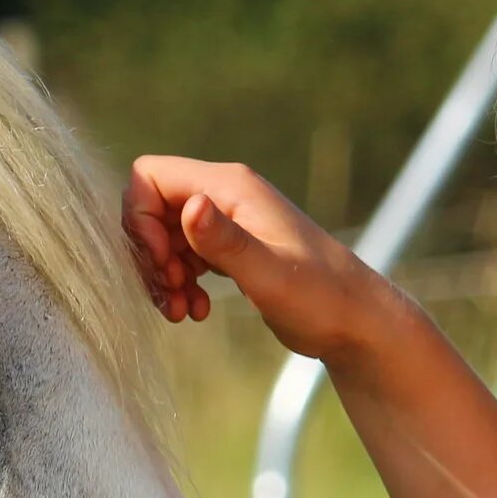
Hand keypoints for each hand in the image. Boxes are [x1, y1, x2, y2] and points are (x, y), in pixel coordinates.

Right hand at [122, 156, 400, 362]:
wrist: (356, 322)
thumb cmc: (321, 298)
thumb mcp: (269, 274)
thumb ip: (227, 241)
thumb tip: (189, 205)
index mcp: (231, 187)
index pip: (150, 175)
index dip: (140, 219)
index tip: (162, 264)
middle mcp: (226, 196)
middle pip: (152, 207)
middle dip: (149, 254)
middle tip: (170, 293)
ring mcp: (228, 222)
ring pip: (165, 235)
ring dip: (162, 275)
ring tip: (181, 311)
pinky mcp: (231, 249)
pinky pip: (184, 255)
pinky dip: (180, 283)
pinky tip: (196, 311)